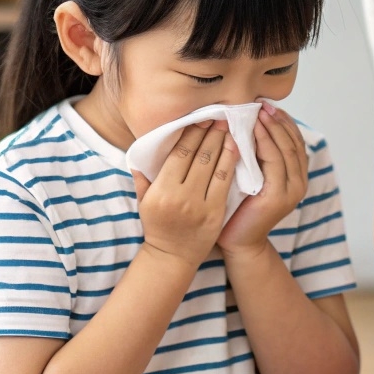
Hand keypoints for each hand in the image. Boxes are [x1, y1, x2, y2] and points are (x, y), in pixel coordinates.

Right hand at [133, 121, 238, 268]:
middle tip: (218, 116)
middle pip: (198, 156)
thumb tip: (138, 155)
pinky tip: (235, 148)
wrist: (172, 257)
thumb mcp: (144, 202)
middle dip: (209, 133)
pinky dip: (230, 162)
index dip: (191, 134)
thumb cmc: (157, 226)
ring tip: (228, 126)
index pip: (178, 154)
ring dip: (222, 142)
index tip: (199, 119)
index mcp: (160, 190)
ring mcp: (199, 205)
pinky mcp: (216, 212)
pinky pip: (224, 181)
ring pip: (213, 165)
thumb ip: (142, 178)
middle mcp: (179, 196)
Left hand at [218, 105, 308, 257]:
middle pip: (293, 141)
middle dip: (278, 120)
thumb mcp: (253, 175)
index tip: (268, 104)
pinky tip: (254, 129)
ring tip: (259, 111)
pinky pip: (274, 160)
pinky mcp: (279, 196)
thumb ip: (259, 155)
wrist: (238, 241)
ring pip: (286, 148)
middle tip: (263, 103)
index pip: (295, 140)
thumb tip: (251, 122)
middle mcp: (300, 182)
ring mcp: (292, 190)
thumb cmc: (240, 206)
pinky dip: (265, 141)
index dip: (284, 121)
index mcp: (296, 176)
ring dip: (272, 127)